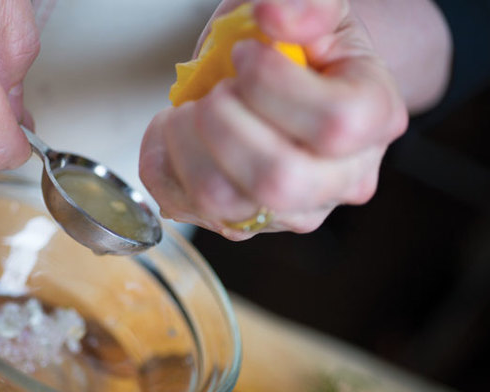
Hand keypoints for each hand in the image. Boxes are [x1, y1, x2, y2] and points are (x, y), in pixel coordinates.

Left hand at [139, 0, 408, 239]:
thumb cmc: (297, 49)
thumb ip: (306, 3)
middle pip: (278, 179)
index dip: (273, 84)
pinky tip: (174, 135)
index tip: (246, 55)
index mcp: (374, 118)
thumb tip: (275, 18)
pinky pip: (187, 208)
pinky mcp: (244, 224)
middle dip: (223, 122)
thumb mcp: (312, 7)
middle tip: (216, 91)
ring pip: (223, 202)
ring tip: (190, 110)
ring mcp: (291, 211)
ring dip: (185, 145)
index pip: (334, 123)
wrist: (286, 86)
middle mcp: (340, 179)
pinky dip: (162, 166)